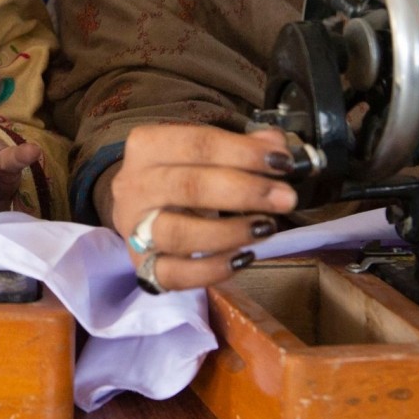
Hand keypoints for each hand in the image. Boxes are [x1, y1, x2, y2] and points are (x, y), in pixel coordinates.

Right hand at [104, 124, 297, 291]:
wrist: (142, 211)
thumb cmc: (179, 176)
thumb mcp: (204, 154)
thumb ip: (240, 147)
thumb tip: (275, 144)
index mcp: (146, 147)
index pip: (196, 144)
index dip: (243, 152)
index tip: (283, 161)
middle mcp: (133, 186)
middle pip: (187, 186)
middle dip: (244, 191)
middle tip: (285, 198)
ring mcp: (135, 229)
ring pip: (177, 233)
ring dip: (229, 232)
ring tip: (266, 227)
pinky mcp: (142, 267)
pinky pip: (175, 274)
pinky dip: (213, 269)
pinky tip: (244, 258)